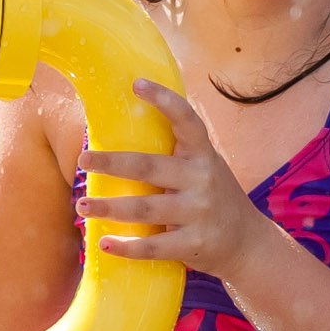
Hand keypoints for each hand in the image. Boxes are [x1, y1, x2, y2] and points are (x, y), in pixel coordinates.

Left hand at [75, 79, 268, 278]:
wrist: (247, 243)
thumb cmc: (212, 197)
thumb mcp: (203, 167)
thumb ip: (176, 153)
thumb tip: (121, 131)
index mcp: (203, 153)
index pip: (186, 119)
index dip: (163, 99)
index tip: (136, 83)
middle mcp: (203, 178)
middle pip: (148, 167)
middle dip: (111, 163)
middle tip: (82, 159)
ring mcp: (199, 212)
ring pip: (144, 209)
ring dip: (108, 207)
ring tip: (81, 205)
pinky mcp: (194, 244)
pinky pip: (153, 247)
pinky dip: (126, 247)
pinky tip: (104, 243)